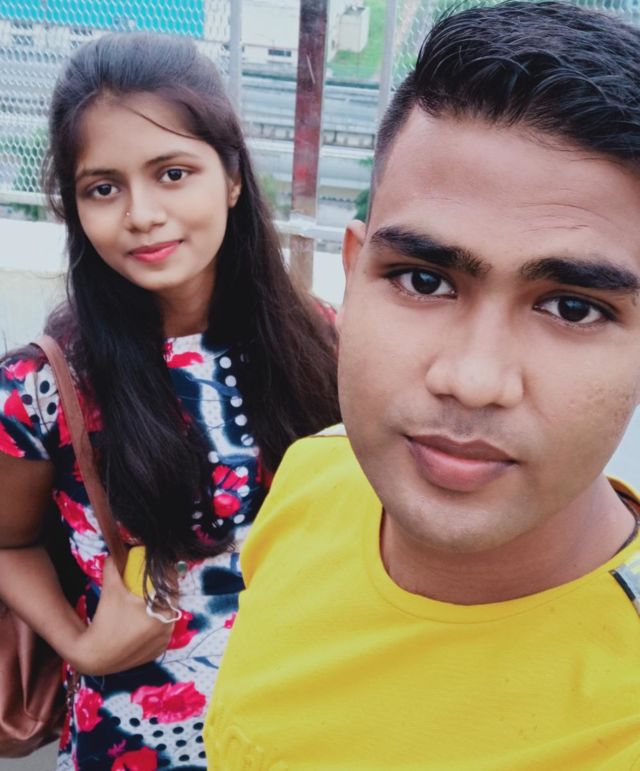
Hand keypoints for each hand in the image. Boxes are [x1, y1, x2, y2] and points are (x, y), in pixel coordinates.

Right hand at [68, 558, 174, 675]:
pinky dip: (156, 624)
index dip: (166, 575)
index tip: (157, 570)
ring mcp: (164, 641)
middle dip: (161, 591)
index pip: (171, 586)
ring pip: (168, 616)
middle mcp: (167, 628)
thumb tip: (115, 552)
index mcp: (161, 612)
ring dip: (160, 608)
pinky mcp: (159, 651)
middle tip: (149, 586)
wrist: (94, 655)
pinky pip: (162, 631)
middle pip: (170, 601)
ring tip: (146, 603)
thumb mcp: (110, 591)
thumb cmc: (104, 621)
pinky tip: (143, 620)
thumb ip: (114, 567)